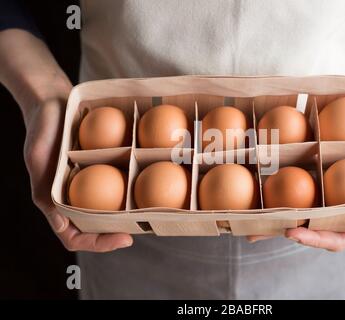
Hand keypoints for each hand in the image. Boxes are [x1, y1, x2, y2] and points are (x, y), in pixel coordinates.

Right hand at [23, 93, 132, 251]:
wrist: (53, 101)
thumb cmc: (41, 129)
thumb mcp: (38, 159)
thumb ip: (45, 192)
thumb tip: (62, 224)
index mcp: (55, 203)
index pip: (75, 237)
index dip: (99, 244)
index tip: (125, 239)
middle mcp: (73, 198)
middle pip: (96, 228)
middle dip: (117, 233)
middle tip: (142, 228)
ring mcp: (88, 184)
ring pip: (108, 209)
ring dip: (125, 214)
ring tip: (148, 212)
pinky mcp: (100, 168)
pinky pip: (116, 182)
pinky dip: (129, 187)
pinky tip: (145, 182)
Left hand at [248, 64, 344, 250]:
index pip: (335, 238)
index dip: (313, 239)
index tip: (292, 232)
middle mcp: (338, 212)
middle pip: (309, 230)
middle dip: (283, 233)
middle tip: (256, 233)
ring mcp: (327, 197)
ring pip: (299, 212)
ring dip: (275, 218)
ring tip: (251, 220)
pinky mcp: (318, 179)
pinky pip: (298, 187)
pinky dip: (281, 191)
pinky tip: (263, 189)